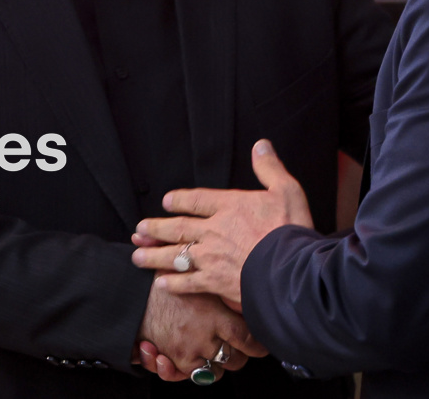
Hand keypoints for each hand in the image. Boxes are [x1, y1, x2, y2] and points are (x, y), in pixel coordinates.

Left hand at [132, 139, 313, 306]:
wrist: (291, 269)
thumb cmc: (290, 229)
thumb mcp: (286, 190)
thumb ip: (269, 168)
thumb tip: (260, 146)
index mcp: (229, 206)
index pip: (197, 200)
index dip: (180, 200)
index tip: (166, 202)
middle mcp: (214, 230)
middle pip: (178, 227)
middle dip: (156, 228)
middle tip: (139, 229)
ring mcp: (211, 257)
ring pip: (175, 255)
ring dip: (154, 255)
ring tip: (137, 255)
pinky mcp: (214, 282)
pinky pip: (187, 282)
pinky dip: (173, 283)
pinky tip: (161, 283)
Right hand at [136, 275, 265, 381]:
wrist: (129, 292)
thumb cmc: (161, 278)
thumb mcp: (197, 277)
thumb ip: (217, 288)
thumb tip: (238, 290)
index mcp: (216, 313)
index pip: (248, 338)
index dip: (257, 345)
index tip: (260, 345)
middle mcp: (206, 336)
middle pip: (235, 359)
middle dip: (236, 356)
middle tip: (234, 348)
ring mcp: (190, 350)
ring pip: (213, 372)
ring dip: (212, 365)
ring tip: (208, 353)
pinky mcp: (172, 359)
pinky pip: (187, 376)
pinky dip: (186, 370)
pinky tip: (181, 358)